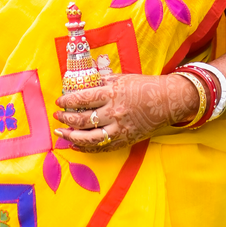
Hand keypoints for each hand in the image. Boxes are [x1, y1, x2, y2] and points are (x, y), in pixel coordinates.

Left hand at [54, 73, 198, 151]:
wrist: (167, 101)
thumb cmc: (145, 86)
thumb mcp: (122, 78)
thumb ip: (103, 81)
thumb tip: (84, 82)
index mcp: (112, 93)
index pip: (82, 98)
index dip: (67, 101)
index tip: (59, 101)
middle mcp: (113, 112)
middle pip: (83, 119)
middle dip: (66, 118)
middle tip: (57, 116)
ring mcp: (119, 128)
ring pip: (89, 138)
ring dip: (72, 136)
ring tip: (61, 133)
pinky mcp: (125, 139)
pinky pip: (102, 147)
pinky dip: (87, 148)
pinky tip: (76, 145)